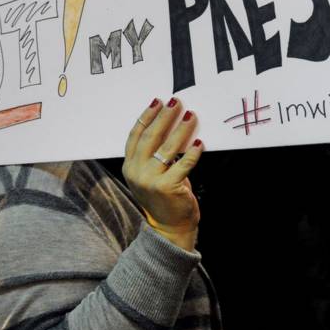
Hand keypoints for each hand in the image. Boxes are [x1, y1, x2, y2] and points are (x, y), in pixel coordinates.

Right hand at [123, 98, 202, 251]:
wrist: (169, 228)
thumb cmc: (163, 196)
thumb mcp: (149, 174)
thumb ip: (153, 153)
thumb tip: (170, 124)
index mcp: (129, 166)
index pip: (136, 135)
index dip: (147, 116)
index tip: (157, 101)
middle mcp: (137, 172)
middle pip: (151, 137)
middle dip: (164, 117)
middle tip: (176, 102)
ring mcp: (151, 181)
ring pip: (168, 148)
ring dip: (181, 129)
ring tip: (191, 116)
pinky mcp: (168, 188)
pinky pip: (183, 164)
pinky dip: (193, 153)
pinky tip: (200, 142)